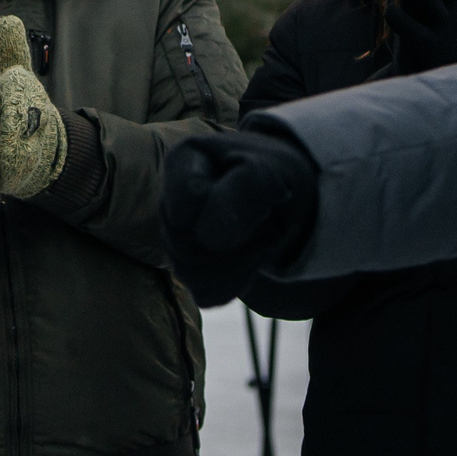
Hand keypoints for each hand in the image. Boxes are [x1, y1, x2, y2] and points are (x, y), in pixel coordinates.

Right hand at [161, 130, 318, 306]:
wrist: (287, 197)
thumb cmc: (275, 175)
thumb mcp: (271, 171)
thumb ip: (242, 191)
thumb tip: (209, 241)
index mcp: (182, 162)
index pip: (188, 200)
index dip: (226, 207)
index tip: (260, 198)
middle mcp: (169, 200)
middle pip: (184, 244)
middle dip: (237, 242)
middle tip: (270, 223)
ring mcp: (174, 238)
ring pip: (191, 274)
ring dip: (241, 263)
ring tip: (263, 239)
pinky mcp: (189, 270)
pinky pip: (206, 293)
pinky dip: (239, 281)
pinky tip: (252, 258)